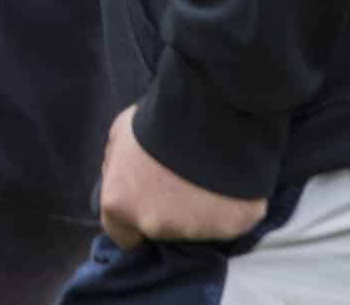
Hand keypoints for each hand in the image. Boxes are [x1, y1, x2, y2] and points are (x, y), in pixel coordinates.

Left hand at [95, 105, 267, 247]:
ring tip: (205, 177)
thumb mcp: (120, 136)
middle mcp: (154, 225)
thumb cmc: (157, 120)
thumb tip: (119, 180)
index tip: (146, 207)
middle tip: (179, 182)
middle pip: (160, 229)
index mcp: (120, 205)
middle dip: (167, 211)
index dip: (133, 222)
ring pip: (196, 227)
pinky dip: (228, 208)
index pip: (122, 235)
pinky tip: (228, 184)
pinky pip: (228, 221)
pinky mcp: (231, 227)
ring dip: (198, 209)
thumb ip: (117, 167)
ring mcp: (195, 230)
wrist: (208, 115)